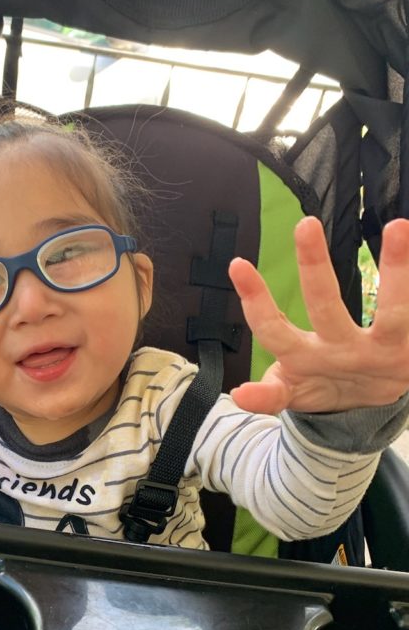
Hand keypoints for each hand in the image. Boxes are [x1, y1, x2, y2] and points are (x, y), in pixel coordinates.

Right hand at [228, 216, 408, 413]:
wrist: (370, 405)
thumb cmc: (323, 385)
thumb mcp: (289, 393)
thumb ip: (267, 395)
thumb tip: (240, 395)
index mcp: (305, 360)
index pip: (272, 329)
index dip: (254, 300)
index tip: (238, 264)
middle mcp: (343, 353)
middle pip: (326, 309)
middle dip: (314, 268)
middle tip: (305, 224)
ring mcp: (381, 350)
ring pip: (394, 315)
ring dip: (398, 271)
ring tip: (397, 226)